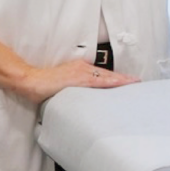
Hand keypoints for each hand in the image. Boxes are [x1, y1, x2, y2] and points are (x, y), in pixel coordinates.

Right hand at [14, 58, 137, 104]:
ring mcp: (81, 72)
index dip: (116, 79)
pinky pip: (98, 80)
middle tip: (137, 82)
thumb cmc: (44, 86)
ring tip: (134, 83)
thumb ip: (75, 92)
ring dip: (121, 80)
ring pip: (106, 76)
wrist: (31, 81)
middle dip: (123, 79)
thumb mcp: (63, 88)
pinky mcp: (78, 78)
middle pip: (107, 75)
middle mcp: (83, 68)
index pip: (102, 75)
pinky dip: (111, 81)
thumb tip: (83, 102)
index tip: (128, 82)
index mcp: (80, 70)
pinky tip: (120, 83)